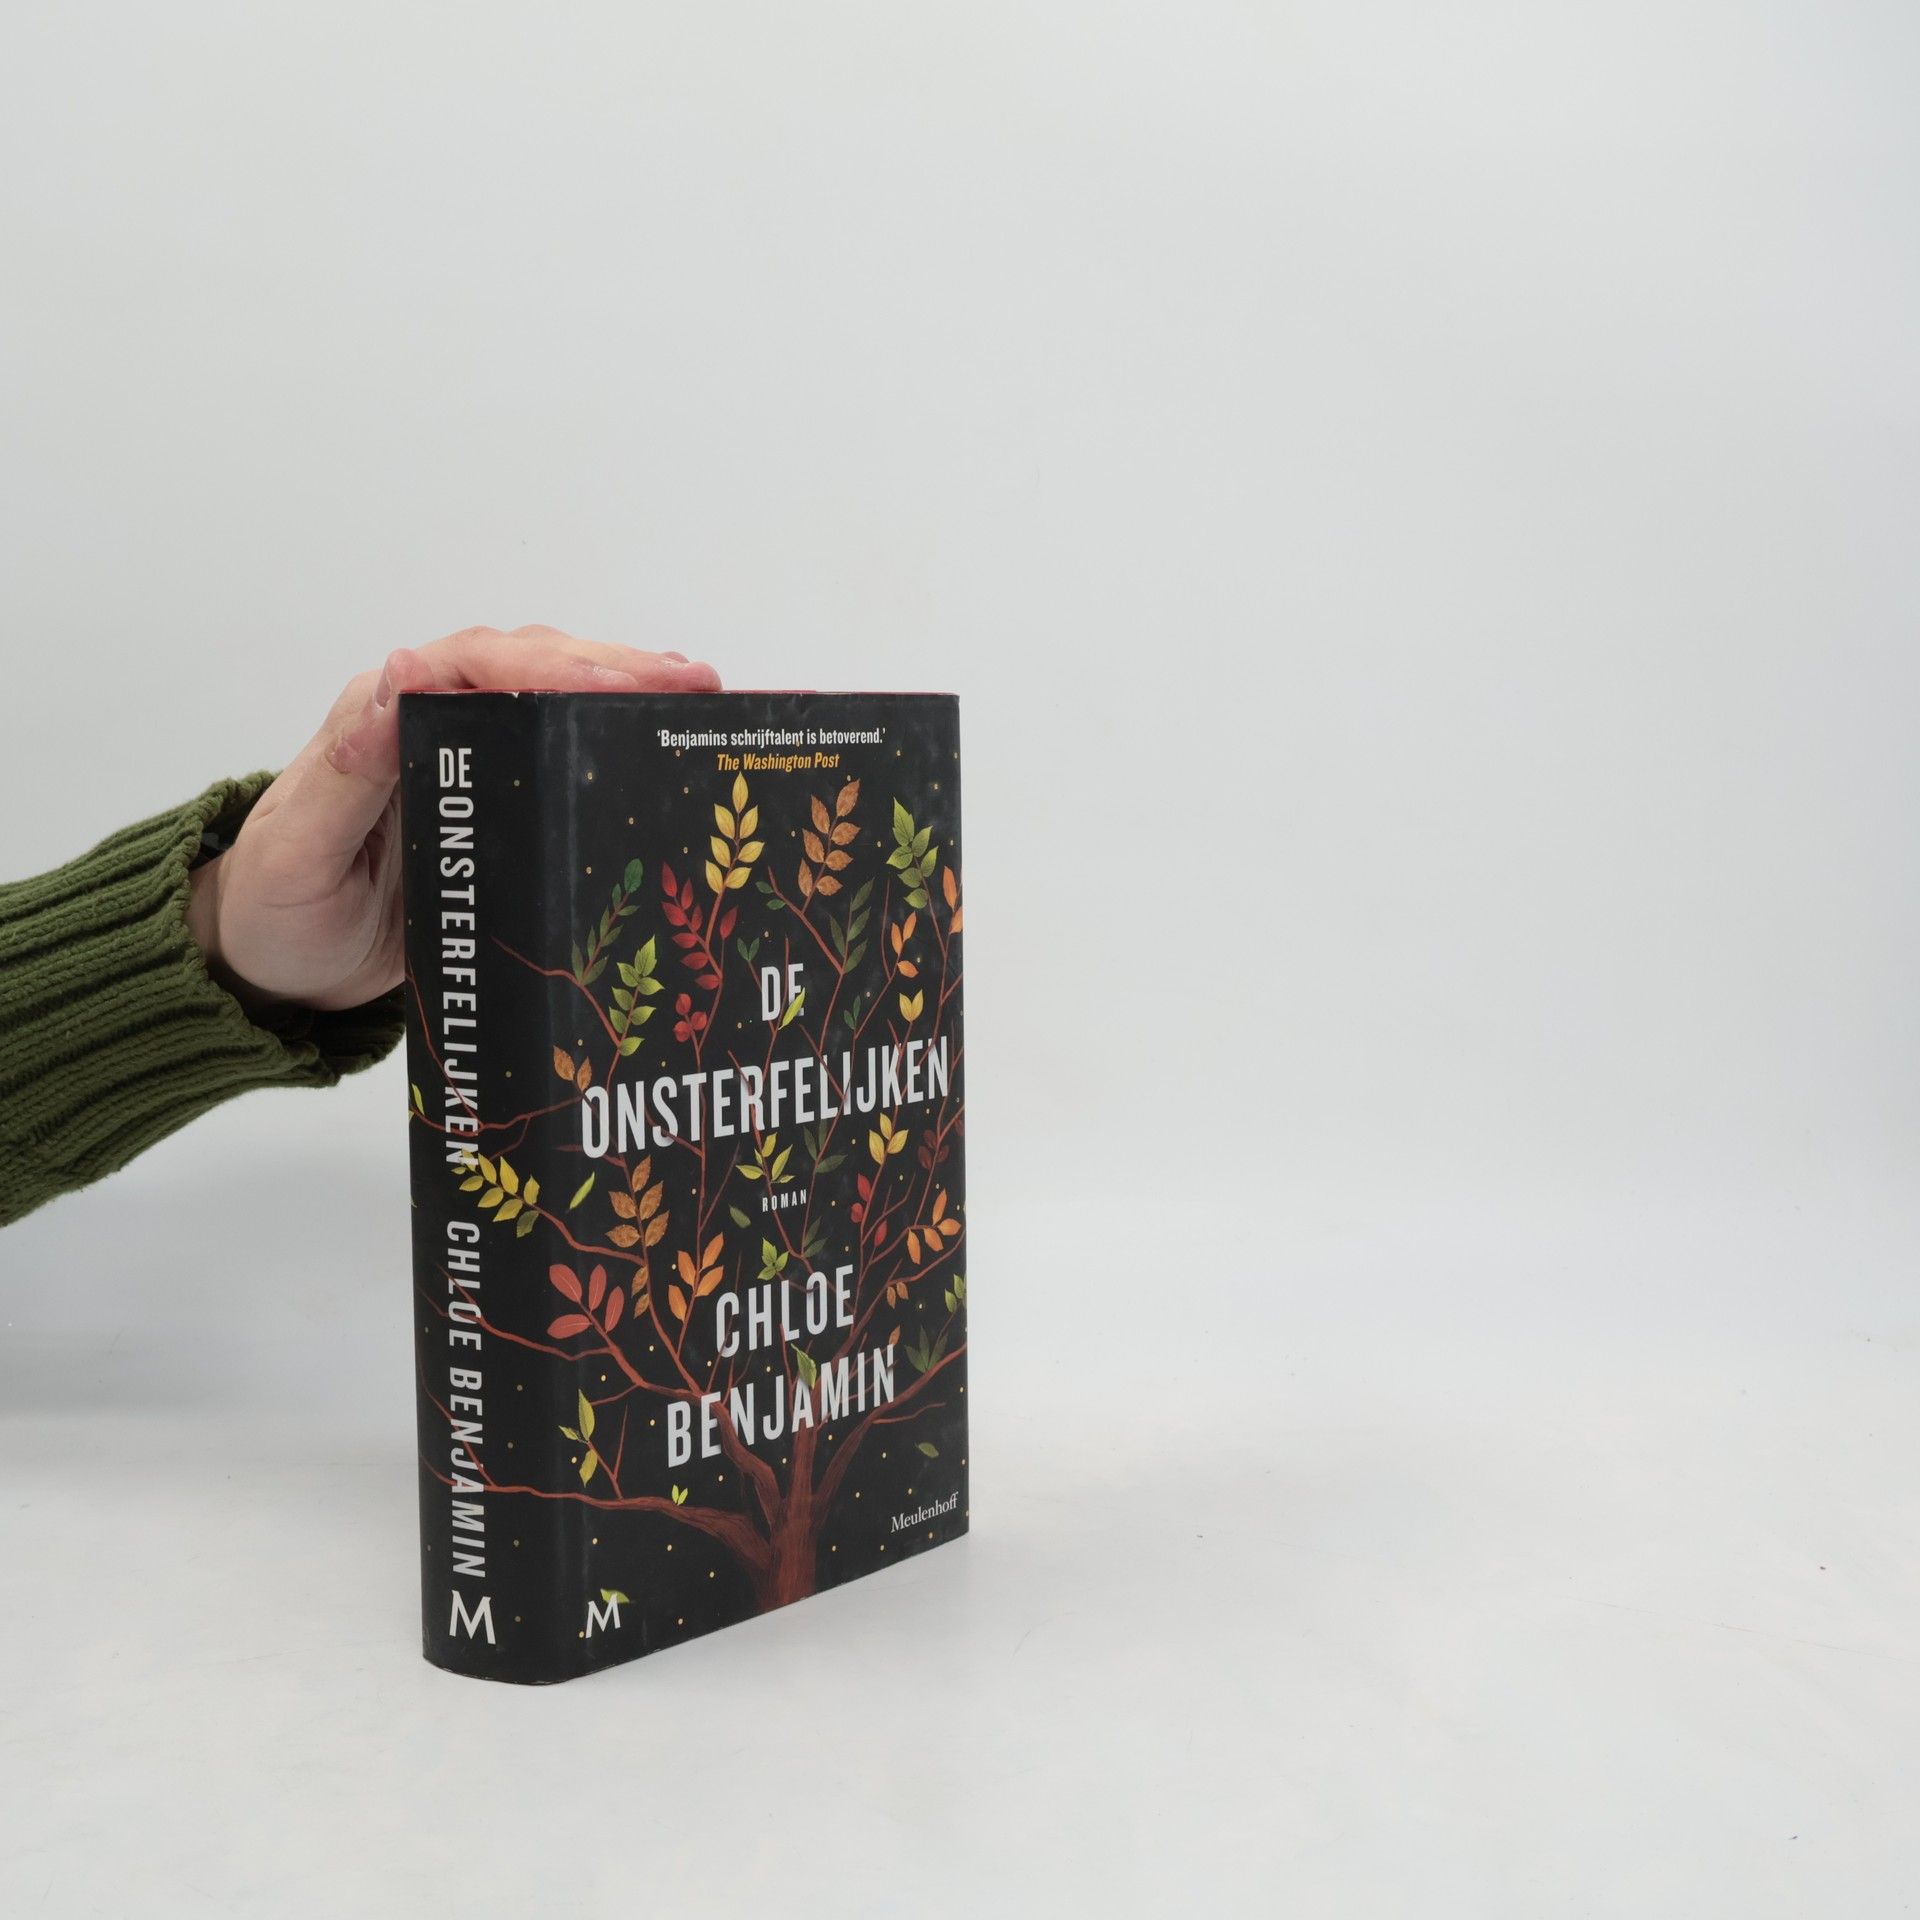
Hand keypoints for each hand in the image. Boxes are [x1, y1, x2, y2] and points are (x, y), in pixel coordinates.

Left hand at [186, 625, 720, 1011]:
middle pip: (526, 667)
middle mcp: (425, 722)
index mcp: (379, 719)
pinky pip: (552, 750)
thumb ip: (346, 772)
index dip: (549, 666)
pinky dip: (607, 735)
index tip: (617, 684)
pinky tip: (656, 739)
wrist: (276, 964)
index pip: (471, 665)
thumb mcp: (298, 852)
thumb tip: (395, 681)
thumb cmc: (277, 908)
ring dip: (623, 689)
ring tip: (695, 697)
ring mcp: (461, 758)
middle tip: (692, 683)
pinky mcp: (487, 798)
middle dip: (613, 667)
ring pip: (548, 698)